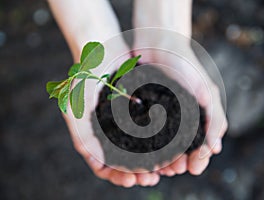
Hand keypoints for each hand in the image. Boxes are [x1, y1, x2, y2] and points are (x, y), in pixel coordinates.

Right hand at [62, 48, 160, 186]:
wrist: (102, 48)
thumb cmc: (84, 76)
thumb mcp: (75, 106)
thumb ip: (83, 135)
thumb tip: (97, 162)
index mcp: (92, 134)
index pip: (102, 165)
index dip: (115, 176)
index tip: (130, 181)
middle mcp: (109, 131)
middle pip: (123, 161)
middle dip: (136, 173)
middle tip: (150, 179)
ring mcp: (124, 121)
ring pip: (139, 149)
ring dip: (150, 161)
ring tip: (163, 169)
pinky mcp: (138, 110)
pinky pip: (150, 130)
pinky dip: (157, 141)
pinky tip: (168, 147)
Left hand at [132, 38, 227, 175]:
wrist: (158, 43)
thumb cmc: (185, 65)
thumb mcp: (204, 91)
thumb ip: (214, 118)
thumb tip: (215, 149)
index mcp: (197, 116)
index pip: (201, 144)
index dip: (199, 158)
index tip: (194, 168)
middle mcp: (179, 119)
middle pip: (181, 149)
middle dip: (179, 162)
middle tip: (175, 170)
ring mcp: (160, 116)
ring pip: (162, 145)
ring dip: (162, 159)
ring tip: (160, 168)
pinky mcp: (143, 112)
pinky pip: (144, 133)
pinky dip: (144, 146)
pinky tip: (142, 155)